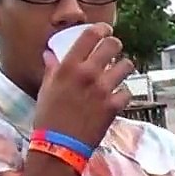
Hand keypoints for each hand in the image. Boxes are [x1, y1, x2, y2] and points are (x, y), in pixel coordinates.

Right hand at [33, 23, 134, 147]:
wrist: (59, 145)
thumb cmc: (48, 117)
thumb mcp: (46, 89)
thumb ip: (52, 69)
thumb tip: (50, 55)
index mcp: (68, 67)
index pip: (89, 36)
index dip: (101, 29)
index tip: (105, 30)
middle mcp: (88, 74)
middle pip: (113, 46)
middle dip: (115, 45)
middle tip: (114, 50)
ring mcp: (103, 90)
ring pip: (126, 66)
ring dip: (124, 68)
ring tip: (119, 73)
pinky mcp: (114, 106)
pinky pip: (128, 92)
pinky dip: (124, 94)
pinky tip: (118, 97)